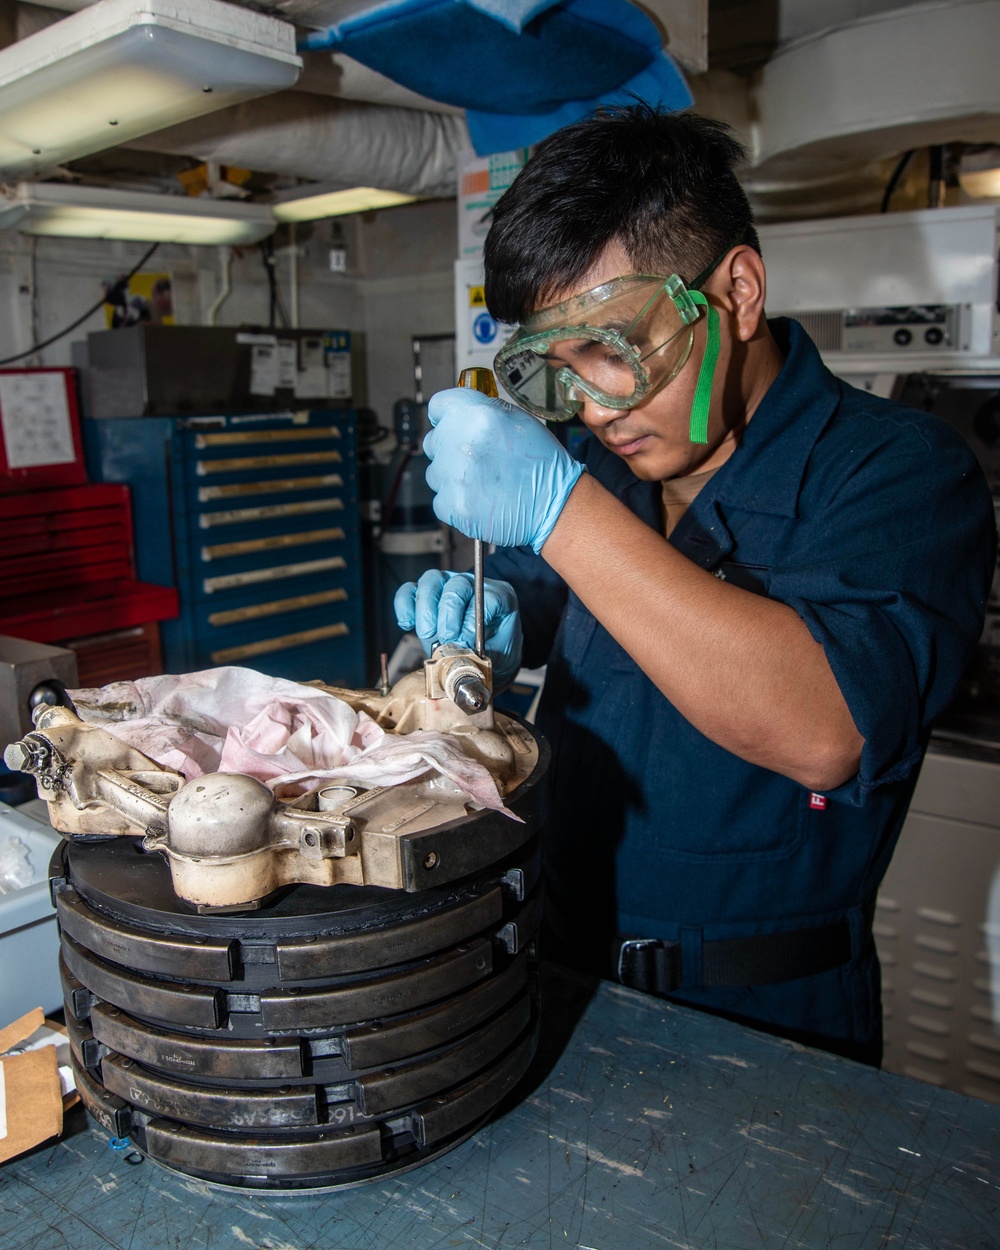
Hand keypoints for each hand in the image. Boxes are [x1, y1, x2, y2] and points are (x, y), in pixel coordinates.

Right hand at [394, 570, 522, 688]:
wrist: (485, 648)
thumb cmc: (494, 649)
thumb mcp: (499, 654)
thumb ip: (482, 654)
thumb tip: (460, 655)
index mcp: (498, 596)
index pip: (487, 597)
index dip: (473, 619)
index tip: (466, 640)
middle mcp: (472, 585)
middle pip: (457, 585)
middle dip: (448, 614)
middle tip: (446, 638)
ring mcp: (446, 584)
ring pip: (431, 582)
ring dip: (426, 609)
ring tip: (428, 633)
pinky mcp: (425, 594)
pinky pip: (409, 590)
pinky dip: (404, 606)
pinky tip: (408, 623)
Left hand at [423, 387, 584, 552]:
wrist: (553, 505)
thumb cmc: (541, 464)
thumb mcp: (518, 420)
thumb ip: (483, 411)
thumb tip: (459, 411)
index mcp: (478, 416)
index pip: (438, 406)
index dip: (446, 416)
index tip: (451, 424)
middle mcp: (462, 443)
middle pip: (434, 440)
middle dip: (450, 448)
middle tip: (477, 458)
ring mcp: (455, 476)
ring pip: (435, 472)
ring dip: (452, 476)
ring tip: (482, 481)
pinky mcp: (453, 504)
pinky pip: (440, 499)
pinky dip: (456, 500)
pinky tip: (479, 497)